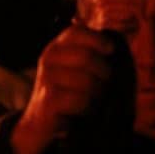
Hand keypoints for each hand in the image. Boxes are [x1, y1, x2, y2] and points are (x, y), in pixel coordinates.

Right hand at [10, 23, 115, 153]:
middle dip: (103, 74)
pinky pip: (81, 100)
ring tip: (90, 99)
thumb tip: (114, 43)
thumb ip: (90, 52)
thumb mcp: (75, 67)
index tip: (109, 52)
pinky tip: (82, 110)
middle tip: (101, 85)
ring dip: (96, 94)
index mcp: (56, 47)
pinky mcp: (48, 99)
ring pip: (87, 81)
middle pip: (88, 57)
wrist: (40, 121)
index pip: (77, 32)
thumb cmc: (66, 92)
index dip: (98, 40)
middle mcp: (48, 59)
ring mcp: (46, 78)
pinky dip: (88, 108)